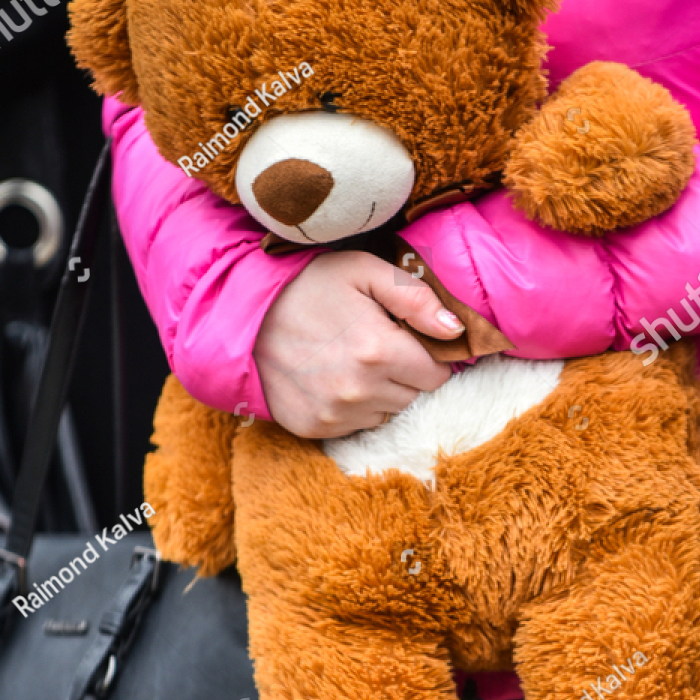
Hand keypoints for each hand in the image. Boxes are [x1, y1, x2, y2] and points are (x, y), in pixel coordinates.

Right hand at [254, 249, 462, 437]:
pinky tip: (334, 380)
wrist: (244, 315)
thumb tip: (456, 330)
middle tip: (378, 347)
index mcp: (379, 351)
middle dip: (406, 374)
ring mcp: (336, 414)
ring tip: (353, 361)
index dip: (429, 356)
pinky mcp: (315, 428)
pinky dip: (354, 408)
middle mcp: (360, 391)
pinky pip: (357, 426)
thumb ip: (415, 298)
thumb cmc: (308, 286)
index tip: (409, 341)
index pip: (438, 375)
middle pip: (414, 397)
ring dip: (381, 393)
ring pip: (388, 413)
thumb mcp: (363, 271)